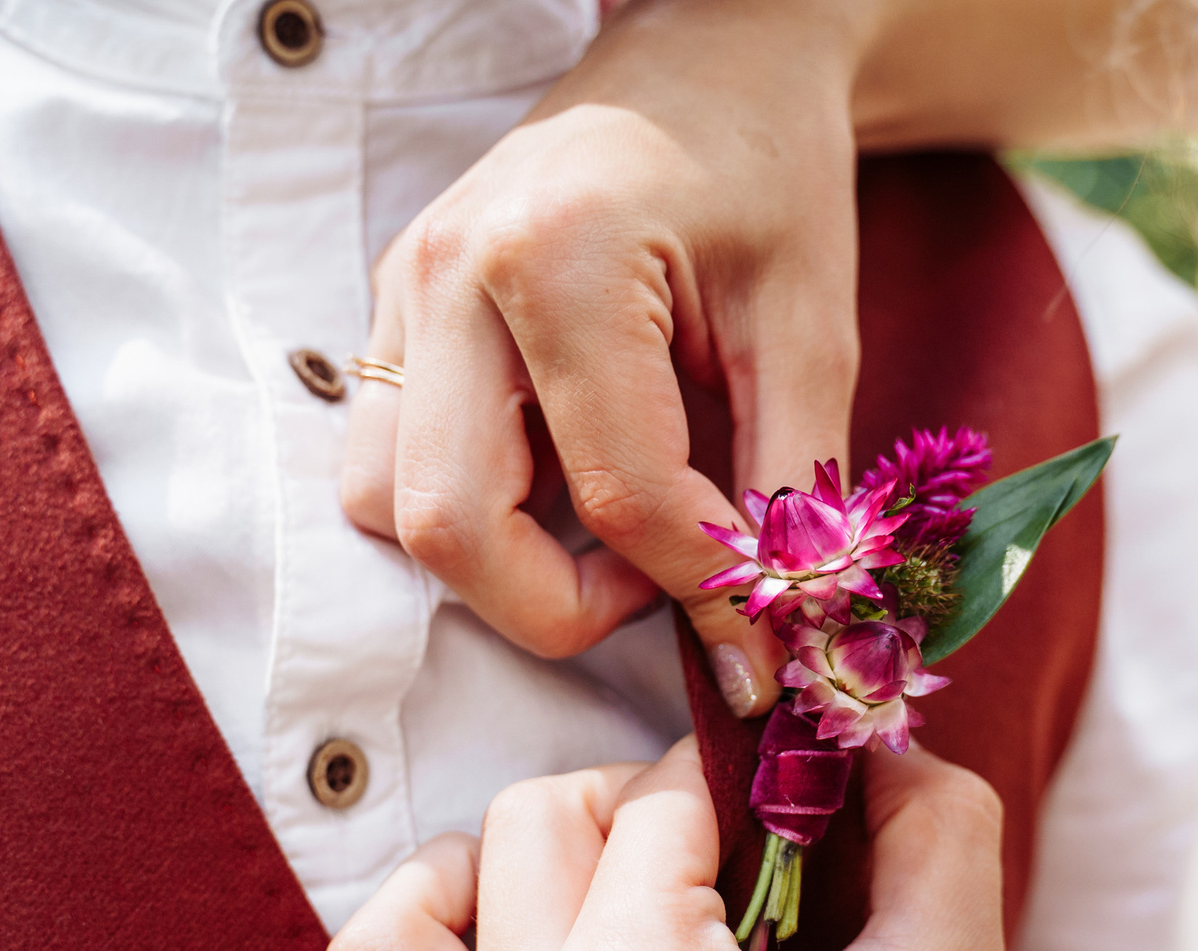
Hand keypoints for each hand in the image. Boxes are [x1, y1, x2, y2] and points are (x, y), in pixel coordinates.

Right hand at [338, 0, 872, 713]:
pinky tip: (558, 489)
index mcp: (560, 256)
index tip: (763, 631)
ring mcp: (404, 291)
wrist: (708, 57)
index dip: (699, 587)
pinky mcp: (396, 313)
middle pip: (449, 525)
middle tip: (659, 592)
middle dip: (559, 608)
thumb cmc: (768, 174)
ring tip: (609, 538)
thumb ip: (793, 493)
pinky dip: (468, 511)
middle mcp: (450, 272)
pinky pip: (388, 461)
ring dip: (493, 566)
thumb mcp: (809, 331)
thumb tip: (775, 644)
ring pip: (388, 507)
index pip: (615, 493)